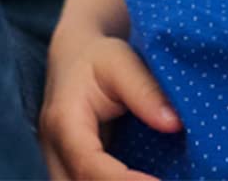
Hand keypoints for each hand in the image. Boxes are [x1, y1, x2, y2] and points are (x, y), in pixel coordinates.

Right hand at [39, 29, 181, 180]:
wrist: (72, 58)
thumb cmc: (98, 57)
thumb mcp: (121, 62)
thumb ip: (145, 91)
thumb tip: (174, 124)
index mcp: (64, 122)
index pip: (88, 165)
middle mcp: (53, 150)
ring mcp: (57, 164)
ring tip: (154, 179)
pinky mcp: (68, 170)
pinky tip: (143, 178)